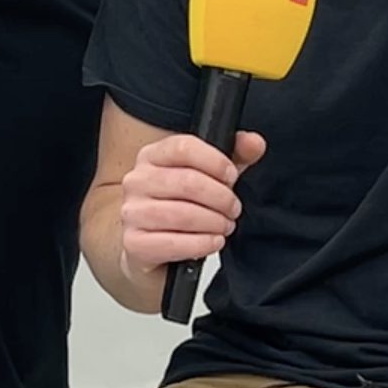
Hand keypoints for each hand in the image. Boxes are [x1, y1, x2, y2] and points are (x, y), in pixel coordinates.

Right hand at [117, 130, 264, 294]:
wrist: (149, 245)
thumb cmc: (180, 207)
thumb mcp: (209, 177)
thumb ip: (235, 156)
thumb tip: (254, 142)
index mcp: (152, 156)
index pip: (183, 147)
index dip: (216, 162)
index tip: (231, 176)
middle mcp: (137, 181)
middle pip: (187, 182)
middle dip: (221, 198)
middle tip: (233, 209)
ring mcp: (132, 212)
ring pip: (182, 214)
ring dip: (214, 223)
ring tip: (224, 226)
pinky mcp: (134, 243)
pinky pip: (173, 243)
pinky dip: (202, 244)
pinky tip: (213, 241)